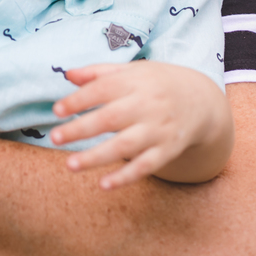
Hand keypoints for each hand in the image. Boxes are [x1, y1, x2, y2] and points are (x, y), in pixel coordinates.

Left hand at [49, 61, 230, 189]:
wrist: (201, 101)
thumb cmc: (157, 84)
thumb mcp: (132, 71)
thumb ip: (99, 72)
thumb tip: (68, 74)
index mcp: (136, 81)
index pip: (103, 89)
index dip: (79, 100)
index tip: (56, 110)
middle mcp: (148, 105)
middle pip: (111, 118)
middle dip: (81, 129)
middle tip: (54, 138)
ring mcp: (158, 129)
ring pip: (125, 146)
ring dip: (96, 157)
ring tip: (70, 165)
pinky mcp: (167, 150)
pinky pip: (145, 166)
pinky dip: (126, 176)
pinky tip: (104, 185)